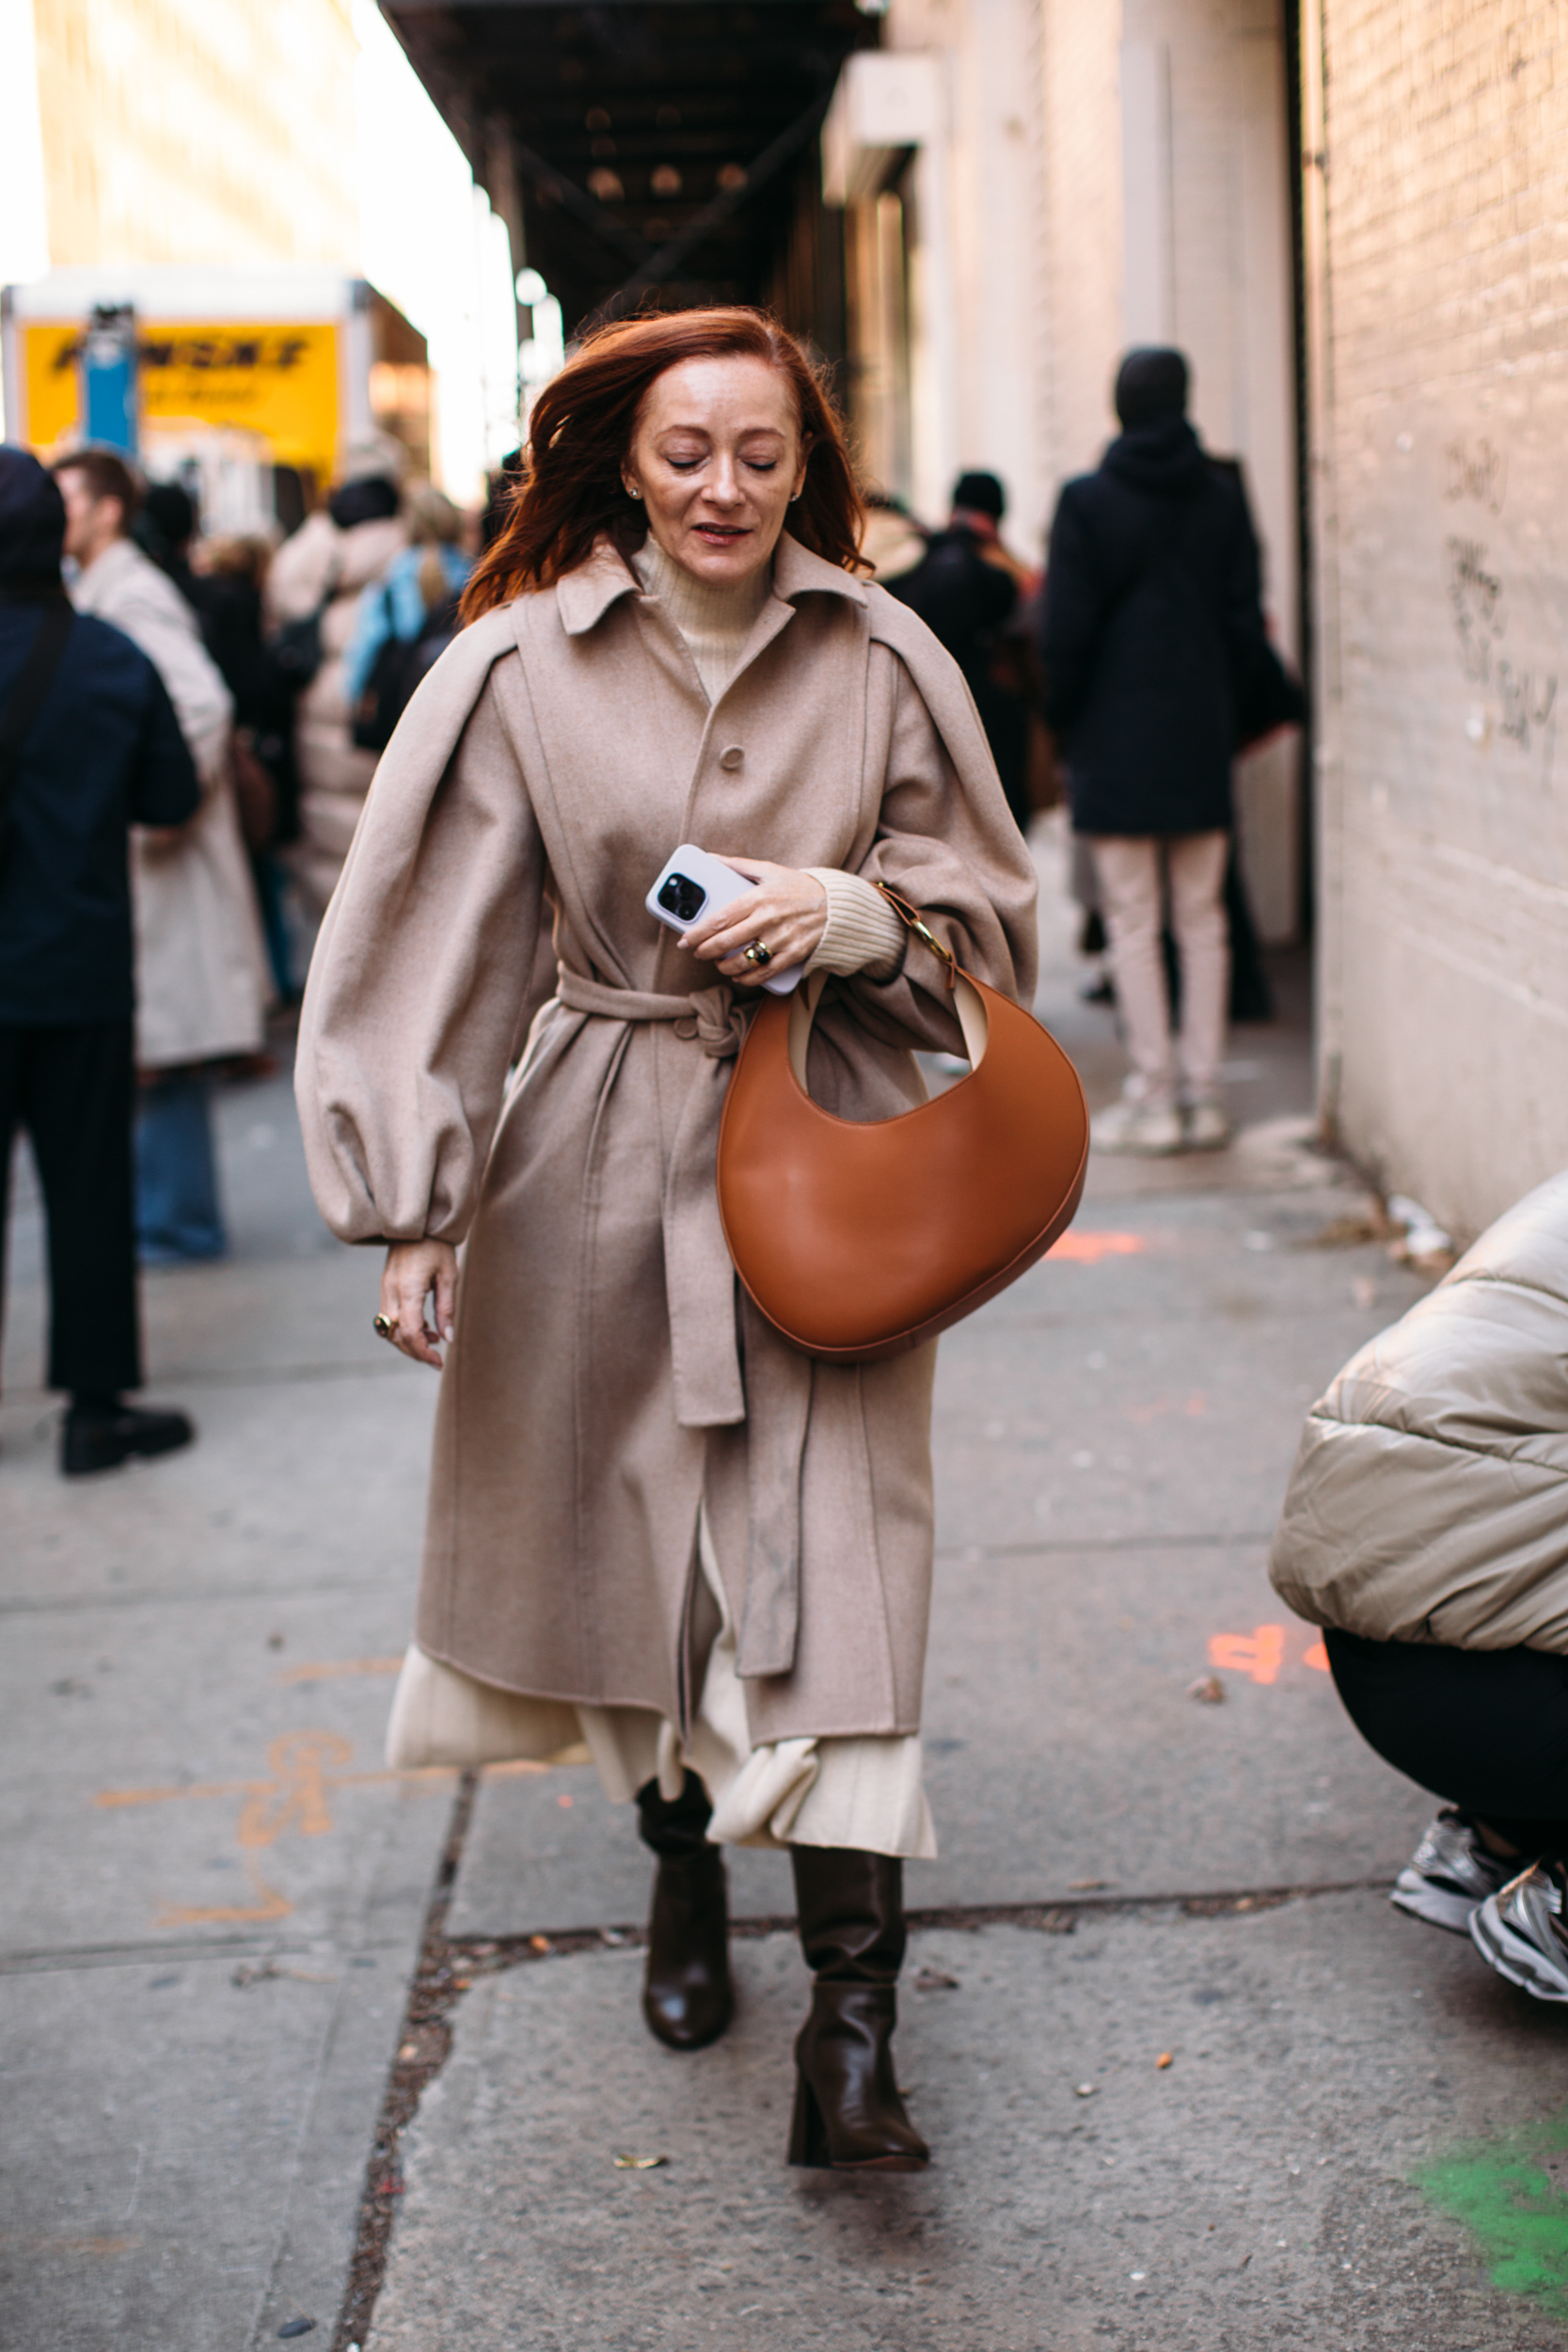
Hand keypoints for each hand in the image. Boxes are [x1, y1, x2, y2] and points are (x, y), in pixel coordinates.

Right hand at [380, 1239, 458, 1368]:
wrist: (417, 1223)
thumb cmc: (437, 1247)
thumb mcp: (449, 1276)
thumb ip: (446, 1309)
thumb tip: (447, 1339)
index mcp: (408, 1288)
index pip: (410, 1332)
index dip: (423, 1352)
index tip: (439, 1362)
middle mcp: (391, 1291)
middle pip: (396, 1335)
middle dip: (415, 1351)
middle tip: (437, 1358)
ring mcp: (385, 1289)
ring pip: (389, 1329)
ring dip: (409, 1341)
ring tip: (434, 1340)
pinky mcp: (385, 1288)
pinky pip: (390, 1317)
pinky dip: (404, 1329)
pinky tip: (425, 1327)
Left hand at [681, 857, 827, 985]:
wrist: (836, 903)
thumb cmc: (799, 886)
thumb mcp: (769, 869)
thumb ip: (738, 865)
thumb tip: (710, 858)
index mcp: (759, 898)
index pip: (720, 919)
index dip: (698, 933)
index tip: (685, 941)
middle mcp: (768, 919)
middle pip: (727, 942)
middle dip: (706, 951)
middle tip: (697, 952)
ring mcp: (782, 939)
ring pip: (744, 961)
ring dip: (724, 966)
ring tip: (718, 963)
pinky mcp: (794, 954)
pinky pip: (765, 972)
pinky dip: (748, 977)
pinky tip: (738, 974)